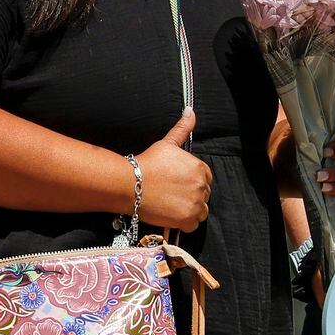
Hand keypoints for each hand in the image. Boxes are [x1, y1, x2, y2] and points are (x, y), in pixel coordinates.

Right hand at [135, 109, 212, 231]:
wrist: (130, 184)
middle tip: (171, 194)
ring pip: (201, 210)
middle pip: (204, 194)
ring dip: (190, 209)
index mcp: (200, 168)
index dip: (191, 181)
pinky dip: (184, 223)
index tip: (177, 183)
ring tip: (171, 205)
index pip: (205, 178)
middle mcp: (202, 186)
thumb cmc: (147, 163)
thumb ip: (182, 128)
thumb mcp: (167, 143)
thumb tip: (190, 110)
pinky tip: (171, 215)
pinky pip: (193, 224)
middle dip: (191, 195)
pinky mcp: (187, 219)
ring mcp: (195, 203)